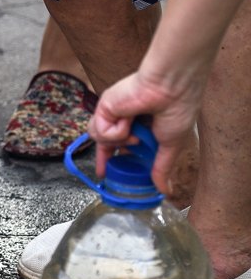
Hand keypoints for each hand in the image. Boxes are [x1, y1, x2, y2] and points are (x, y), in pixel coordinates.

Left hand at [88, 69, 203, 195]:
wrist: (170, 88)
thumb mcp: (170, 145)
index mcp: (139, 126)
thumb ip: (162, 168)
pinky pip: (101, 132)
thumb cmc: (177, 109)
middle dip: (104, 155)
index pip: (118, 146)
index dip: (110, 159)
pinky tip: (129, 120)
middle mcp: (122, 119)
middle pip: (103, 143)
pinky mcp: (104, 108)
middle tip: (105, 170)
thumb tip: (166, 190)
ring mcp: (112, 113)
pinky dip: (117, 130)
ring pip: (100, 139)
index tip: (105, 174)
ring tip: (135, 133)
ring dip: (119, 141)